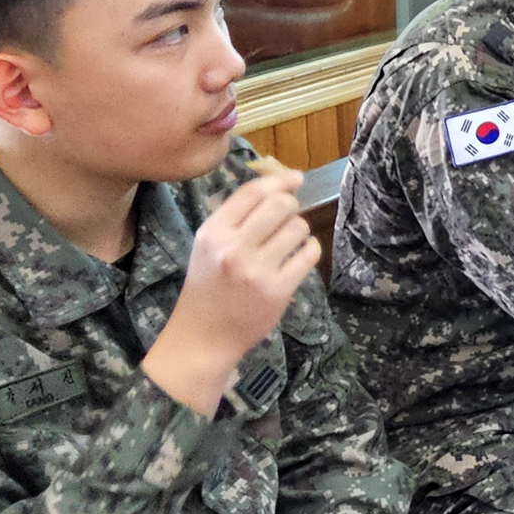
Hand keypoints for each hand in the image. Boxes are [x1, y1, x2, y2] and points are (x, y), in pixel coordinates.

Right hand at [145, 170, 318, 412]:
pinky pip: (309, 253)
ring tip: (288, 242)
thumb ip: (237, 218)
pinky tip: (299, 255)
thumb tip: (279, 185)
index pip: (253, 192)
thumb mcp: (209, 246)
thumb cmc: (208, 286)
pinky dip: (310, 249)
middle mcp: (233, 248)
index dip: (279, 180)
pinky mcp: (278, 289)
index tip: (295, 178)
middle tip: (288, 215)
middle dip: (291, 205)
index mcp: (213, 233)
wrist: (204, 336)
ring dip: (299, 230)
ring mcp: (257, 270)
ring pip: (298, 228)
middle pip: (281, 205)